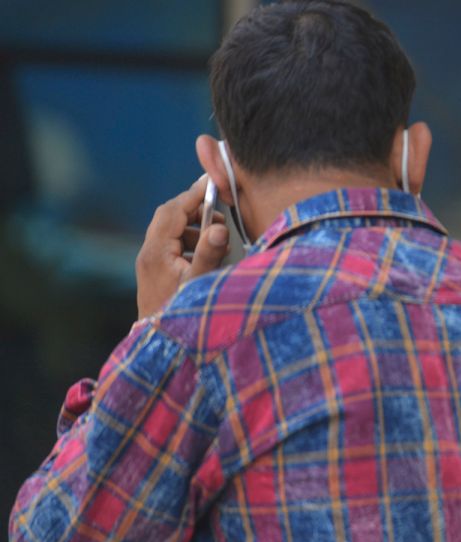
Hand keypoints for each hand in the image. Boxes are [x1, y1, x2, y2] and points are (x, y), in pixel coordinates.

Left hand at [135, 176, 229, 320]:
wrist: (161, 347)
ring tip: (218, 236)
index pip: (173, 210)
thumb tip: (219, 227)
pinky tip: (207, 256)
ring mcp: (150, 264)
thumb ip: (210, 254)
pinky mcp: (155, 274)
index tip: (213, 182)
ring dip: (194, 227)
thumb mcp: (201, 284)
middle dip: (195, 209)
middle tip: (220, 209)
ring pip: (170, 231)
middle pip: (169, 216)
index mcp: (156, 251)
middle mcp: (148, 254)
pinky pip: (171, 247)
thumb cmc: (183, 316)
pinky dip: (190, 242)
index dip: (194, 194)